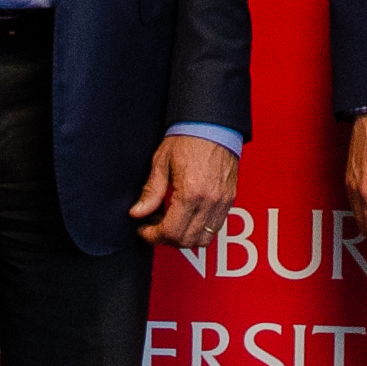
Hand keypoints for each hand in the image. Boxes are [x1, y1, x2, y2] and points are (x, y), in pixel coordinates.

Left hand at [129, 134, 239, 249]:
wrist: (213, 125)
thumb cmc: (188, 139)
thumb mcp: (161, 163)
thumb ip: (150, 192)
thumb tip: (137, 212)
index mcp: (191, 193)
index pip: (170, 232)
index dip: (152, 235)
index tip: (143, 229)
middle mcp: (209, 201)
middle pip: (186, 240)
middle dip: (166, 238)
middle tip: (154, 225)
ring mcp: (222, 202)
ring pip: (203, 239)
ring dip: (184, 238)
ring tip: (171, 222)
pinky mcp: (229, 200)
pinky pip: (215, 228)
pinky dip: (199, 230)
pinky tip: (187, 217)